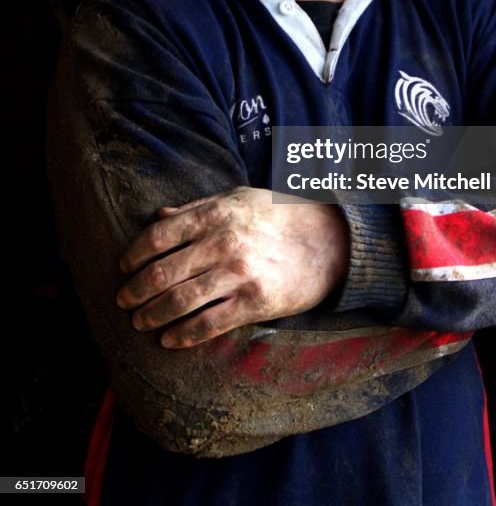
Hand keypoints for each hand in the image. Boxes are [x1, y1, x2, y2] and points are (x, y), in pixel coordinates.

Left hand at [116, 186, 349, 348]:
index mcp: (215, 214)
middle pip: (161, 273)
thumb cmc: (279, 215)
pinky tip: (169, 340)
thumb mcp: (237, 198)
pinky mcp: (255, 302)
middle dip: (134, 292)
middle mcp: (222, 242)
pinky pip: (208, 324)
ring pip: (179, 302)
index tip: (123, 268)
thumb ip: (195, 209)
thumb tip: (157, 217)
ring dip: (152, 316)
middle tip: (124, 302)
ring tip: (140, 322)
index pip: (157, 237)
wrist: (329, 240)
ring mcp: (238, 273)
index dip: (133, 255)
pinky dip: (182, 336)